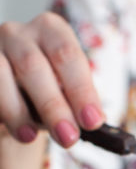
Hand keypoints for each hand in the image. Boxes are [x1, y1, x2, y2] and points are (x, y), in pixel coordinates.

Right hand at [0, 11, 102, 148]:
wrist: (13, 98)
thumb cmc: (45, 91)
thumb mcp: (65, 92)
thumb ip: (77, 102)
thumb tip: (94, 120)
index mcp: (51, 30)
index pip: (68, 55)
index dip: (81, 90)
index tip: (92, 121)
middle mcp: (19, 33)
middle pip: (33, 66)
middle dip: (53, 106)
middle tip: (68, 137)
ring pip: (1, 74)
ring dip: (18, 111)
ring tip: (30, 136)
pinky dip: (1, 111)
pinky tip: (14, 129)